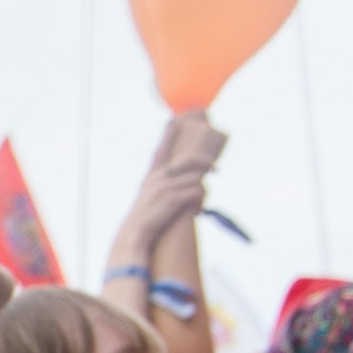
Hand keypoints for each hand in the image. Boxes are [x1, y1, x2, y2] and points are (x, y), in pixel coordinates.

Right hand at [113, 113, 223, 256]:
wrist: (135, 233)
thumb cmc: (145, 219)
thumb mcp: (149, 200)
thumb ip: (162, 189)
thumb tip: (180, 188)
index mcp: (152, 175)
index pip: (161, 149)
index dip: (167, 134)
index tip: (173, 120)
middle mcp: (158, 177)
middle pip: (190, 160)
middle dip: (206, 163)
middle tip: (216, 169)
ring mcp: (165, 186)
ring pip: (197, 180)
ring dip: (202, 192)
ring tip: (198, 205)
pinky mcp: (173, 197)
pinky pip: (197, 193)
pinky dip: (200, 202)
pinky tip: (197, 212)